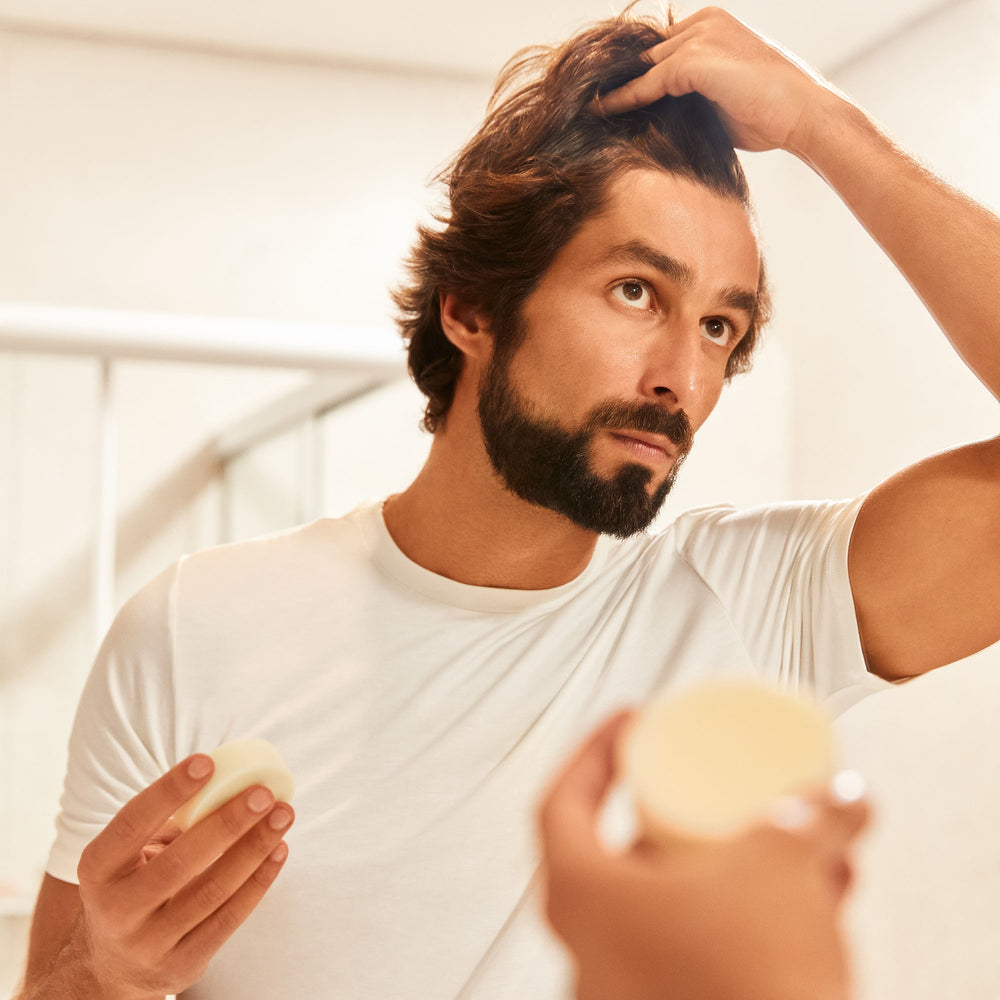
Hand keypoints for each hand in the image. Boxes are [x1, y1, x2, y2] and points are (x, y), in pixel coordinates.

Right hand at [69, 755, 293, 998]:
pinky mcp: (182, 964)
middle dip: (227, 824)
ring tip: (283, 815)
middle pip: (178, 863)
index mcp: (99, 869)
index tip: (207, 762)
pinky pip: (230, 918)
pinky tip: (279, 850)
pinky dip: (259, 881)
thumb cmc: (134, 885)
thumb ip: (166, 823)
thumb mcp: (129, 855)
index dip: (168, 792)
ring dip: (254, 848)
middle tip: (263, 793)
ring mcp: (149, 943)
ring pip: (212, 891)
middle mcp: (118, 910)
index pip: (132, 824)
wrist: (113, 966)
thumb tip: (227, 777)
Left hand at [537, 711, 868, 999]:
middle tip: (711, 791)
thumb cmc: (747, 988)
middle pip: (625, 856)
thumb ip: (810, 819)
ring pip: (676, 910)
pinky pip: (705, 955)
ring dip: (733, 873)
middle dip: (684, 818)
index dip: (593, 750)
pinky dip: (748, 924)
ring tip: (789, 848)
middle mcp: (589, 951)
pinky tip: (809, 907)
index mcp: (581, 896)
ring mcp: (627, 993)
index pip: (561, 799)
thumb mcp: (781, 868)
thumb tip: (838, 796)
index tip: (628, 724)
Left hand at [595, 7, 839, 154]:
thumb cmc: (769, 113)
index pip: (659, 45)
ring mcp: (698, 37)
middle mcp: (704, 21)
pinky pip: (647, 83)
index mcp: (712, 22)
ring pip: (643, 65)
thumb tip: (654, 114)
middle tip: (585, 102)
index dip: (634, 71)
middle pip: (645, 51)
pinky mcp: (693, 60)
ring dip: (615, 89)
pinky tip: (601, 115)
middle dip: (619, 77)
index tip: (605, 95)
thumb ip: (689, 93)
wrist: (804, 114)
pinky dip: (624, 100)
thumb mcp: (721, 97)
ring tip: (586, 111)